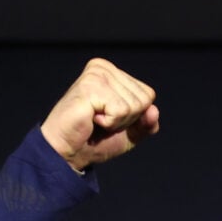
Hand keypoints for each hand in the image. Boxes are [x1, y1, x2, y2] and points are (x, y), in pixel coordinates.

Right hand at [41, 58, 159, 170]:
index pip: (148, 95)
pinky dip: (110, 123)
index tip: (110, 119)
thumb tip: (154, 110)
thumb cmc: (95, 140)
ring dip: (117, 122)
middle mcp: (104, 68)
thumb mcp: (130, 133)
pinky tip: (91, 118)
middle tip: (102, 122)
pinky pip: (121, 110)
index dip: (135, 117)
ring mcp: (97, 74)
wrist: (67, 152)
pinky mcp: (91, 86)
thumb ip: (147, 123)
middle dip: (126, 120)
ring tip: (95, 120)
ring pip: (134, 105)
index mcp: (113, 73)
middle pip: (144, 100)